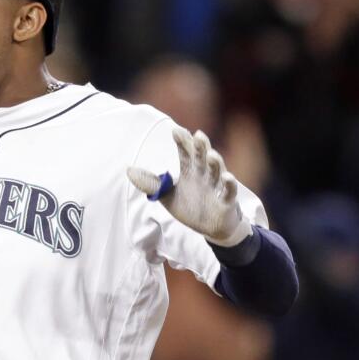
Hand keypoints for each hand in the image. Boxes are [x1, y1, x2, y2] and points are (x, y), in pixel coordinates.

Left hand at [127, 127, 251, 246]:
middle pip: (202, 158)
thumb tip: (128, 170)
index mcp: (190, 170)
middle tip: (198, 134)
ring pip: (216, 171)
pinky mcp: (226, 201)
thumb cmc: (190, 207)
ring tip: (211, 154)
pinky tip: (227, 176)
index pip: (186, 153)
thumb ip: (151, 183)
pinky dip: (229, 184)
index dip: (182, 142)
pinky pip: (229, 191)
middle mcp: (204, 175)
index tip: (175, 130)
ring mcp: (216, 186)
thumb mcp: (167, 196)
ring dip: (215, 162)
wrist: (211, 228)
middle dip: (200, 146)